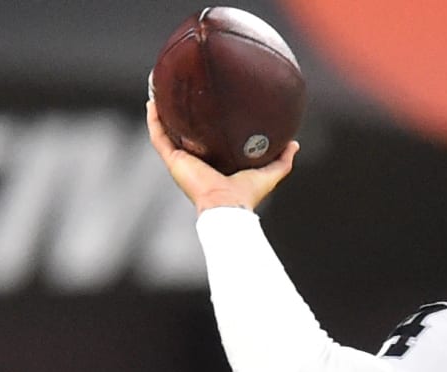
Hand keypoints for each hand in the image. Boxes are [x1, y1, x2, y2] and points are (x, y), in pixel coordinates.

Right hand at [146, 99, 298, 213]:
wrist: (228, 205)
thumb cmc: (247, 194)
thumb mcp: (270, 173)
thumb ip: (282, 160)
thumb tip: (294, 143)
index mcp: (214, 165)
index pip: (207, 142)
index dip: (205, 126)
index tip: (209, 107)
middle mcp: (195, 162)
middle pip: (184, 135)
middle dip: (181, 116)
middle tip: (182, 94)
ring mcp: (182, 161)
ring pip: (166, 132)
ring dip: (161, 113)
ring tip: (160, 92)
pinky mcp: (173, 160)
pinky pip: (158, 136)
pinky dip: (154, 120)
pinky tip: (152, 102)